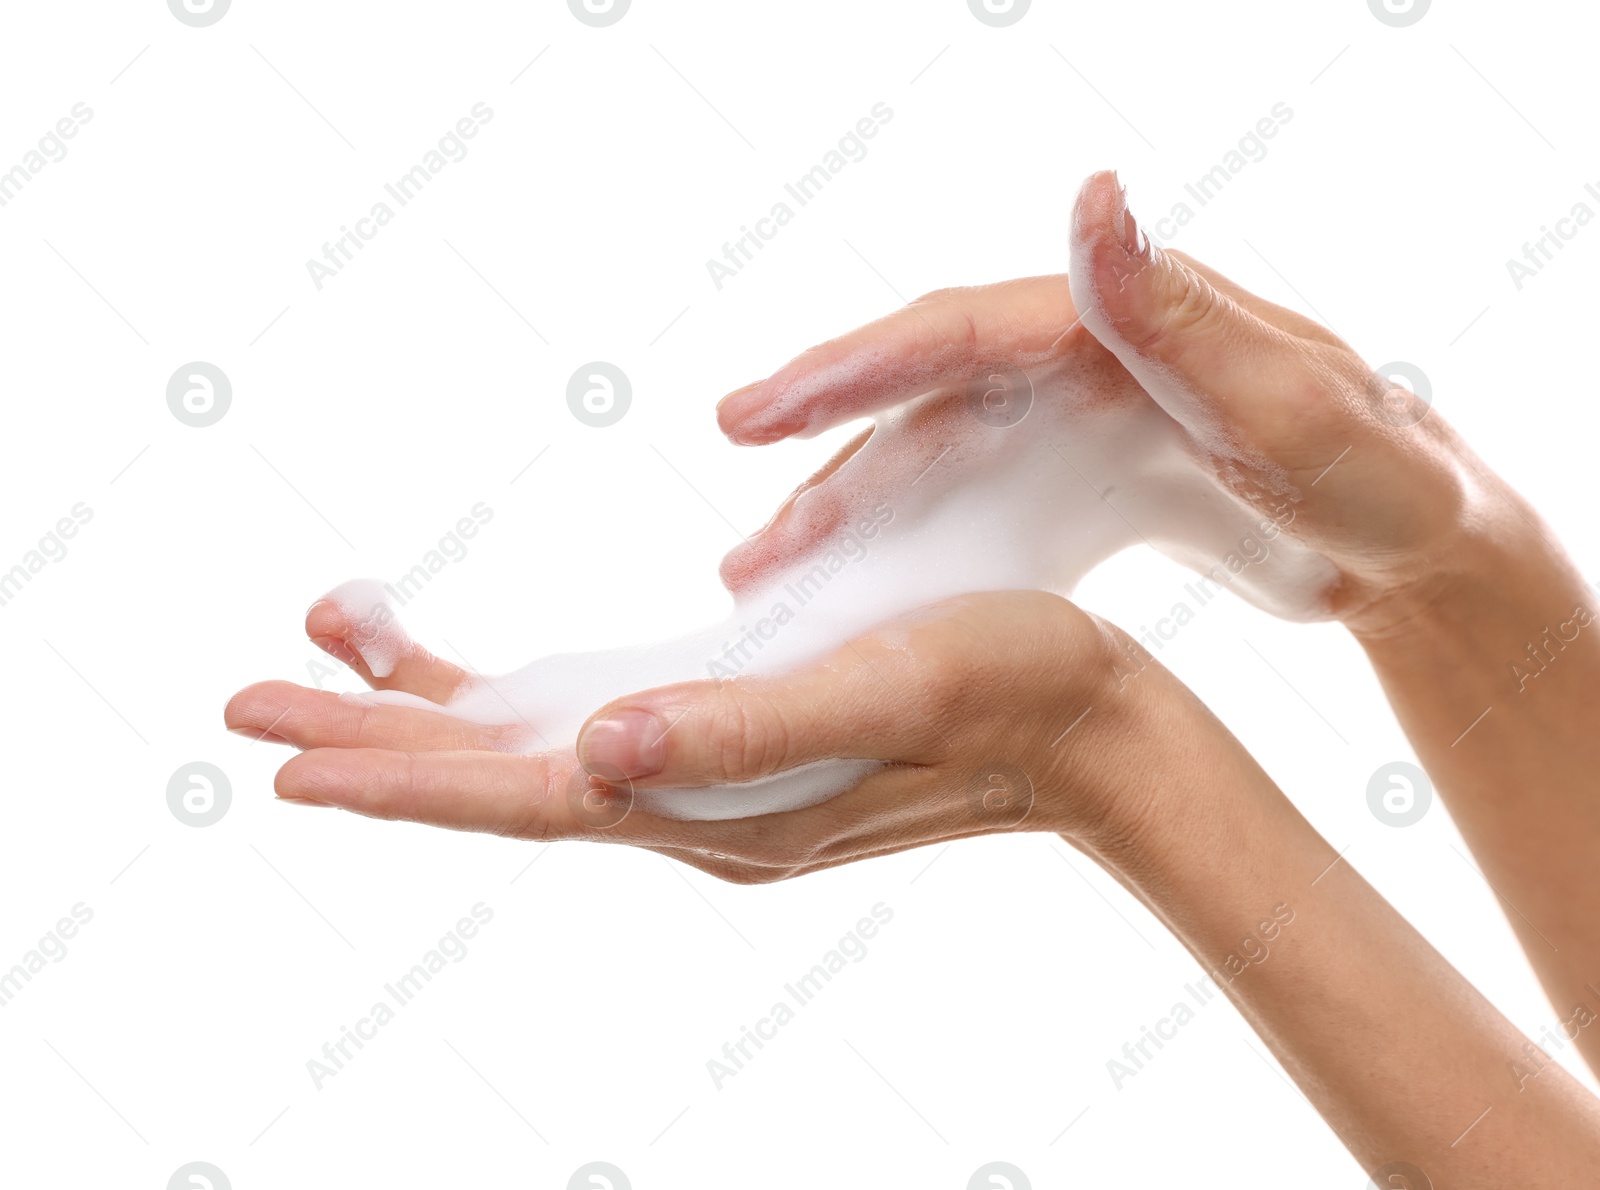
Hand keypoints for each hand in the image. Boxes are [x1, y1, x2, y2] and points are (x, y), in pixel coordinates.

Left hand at [226, 590, 1155, 880]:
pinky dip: (524, 699)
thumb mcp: (877, 685)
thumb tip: (590, 749)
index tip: (274, 752)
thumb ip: (733, 725)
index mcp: (712, 800)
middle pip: (500, 781)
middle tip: (244, 709)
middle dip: (372, 745)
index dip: (393, 773)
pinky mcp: (745, 745)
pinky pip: (600, 727)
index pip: (517, 794)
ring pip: (539, 753)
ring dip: (434, 716)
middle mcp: (695, 805)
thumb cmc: (1009, 685)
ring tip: (335, 664)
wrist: (1101, 728)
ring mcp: (717, 781)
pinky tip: (492, 673)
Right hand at [717, 170, 1522, 639]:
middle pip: (923, 393)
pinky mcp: (1080, 488)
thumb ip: (1181, 312)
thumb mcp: (1289, 401)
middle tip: (732, 494)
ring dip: (851, 513)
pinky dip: (916, 553)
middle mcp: (1077, 361)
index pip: (960, 331)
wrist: (1416, 540)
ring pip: (936, 461)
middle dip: (820, 439)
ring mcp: (1072, 427)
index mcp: (1117, 327)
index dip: (851, 369)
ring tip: (769, 574)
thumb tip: (1093, 198)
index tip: (756, 411)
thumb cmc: (1377, 471)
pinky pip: (978, 512)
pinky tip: (864, 598)